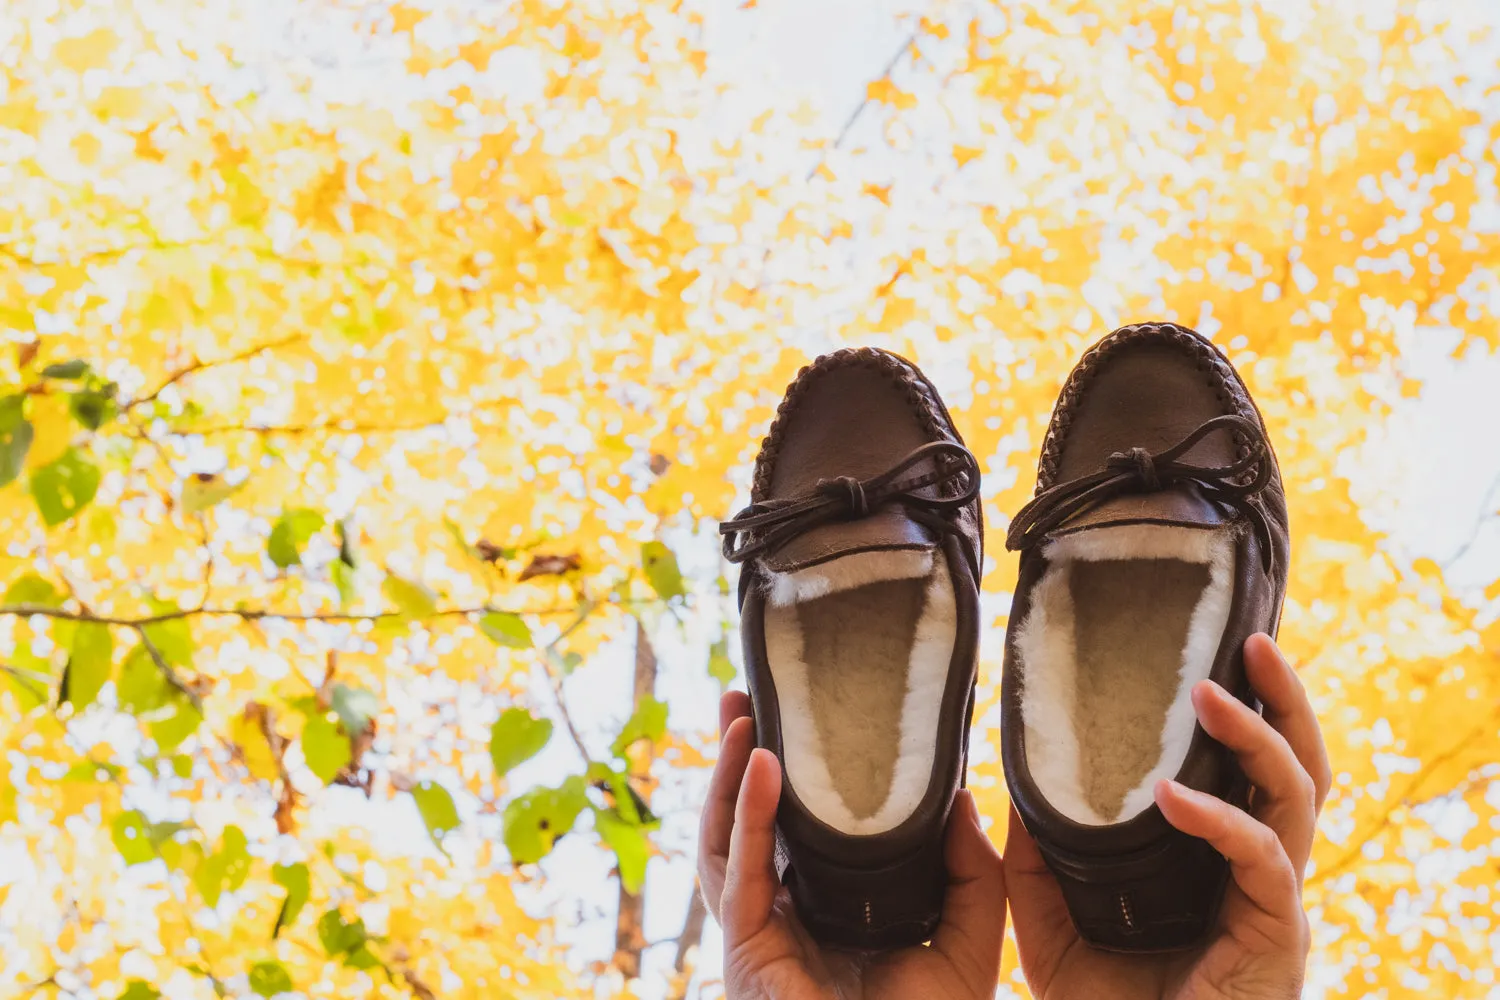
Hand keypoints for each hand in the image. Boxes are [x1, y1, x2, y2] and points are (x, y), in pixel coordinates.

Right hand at [698, 690, 1007, 998]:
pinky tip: (760, 765)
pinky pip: (741, 870)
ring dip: (726, 772)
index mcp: (830, 907)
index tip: (804, 714)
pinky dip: (747, 814)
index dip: (793, 771)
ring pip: (725, 837)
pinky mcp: (747, 949)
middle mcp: (787, 914)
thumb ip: (970, 873)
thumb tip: (961, 794)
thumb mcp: (971, 942)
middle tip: (742, 695)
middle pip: (747, 820)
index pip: (800, 826)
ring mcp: (760, 932)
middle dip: (736, 756)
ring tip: (740, 713)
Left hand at [1005, 633, 1331, 999]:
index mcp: (1218, 857)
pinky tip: (1172, 795)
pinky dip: (1220, 819)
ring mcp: (1274, 902)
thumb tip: (1006, 787)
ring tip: (1208, 693)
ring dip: (1258, 735)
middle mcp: (1258, 869)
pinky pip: (1262, 859)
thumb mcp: (1050, 924)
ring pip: (1298, 795)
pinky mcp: (1276, 936)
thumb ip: (1036, 860)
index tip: (1212, 647)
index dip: (1244, 707)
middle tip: (1249, 639)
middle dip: (1282, 698)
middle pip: (1298, 765)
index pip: (1248, 767)